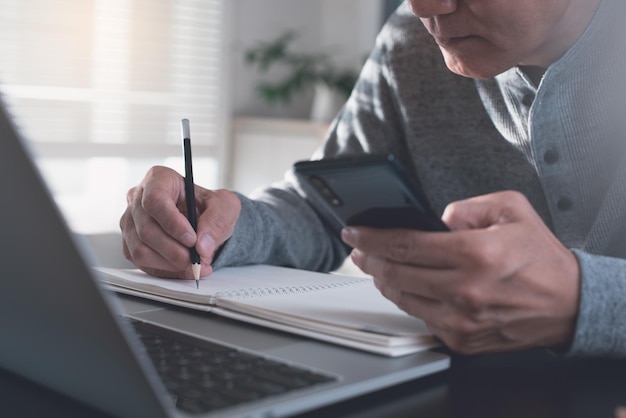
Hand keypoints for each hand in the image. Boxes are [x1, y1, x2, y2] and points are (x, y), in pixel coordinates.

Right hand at [120, 166, 240, 278]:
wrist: (204, 223)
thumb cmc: (210, 208)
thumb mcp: (225, 206)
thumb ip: (217, 221)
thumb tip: (202, 246)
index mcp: (159, 179)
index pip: (155, 200)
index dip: (172, 223)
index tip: (192, 239)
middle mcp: (138, 198)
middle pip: (147, 229)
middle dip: (174, 250)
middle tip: (196, 259)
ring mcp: (131, 222)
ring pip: (140, 249)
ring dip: (169, 263)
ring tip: (193, 264)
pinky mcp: (130, 244)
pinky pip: (141, 263)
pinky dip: (165, 271)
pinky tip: (183, 269)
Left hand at [341, 190, 580, 353]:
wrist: (568, 303)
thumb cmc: (539, 257)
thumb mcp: (509, 208)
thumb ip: (465, 207)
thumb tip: (433, 220)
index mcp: (475, 254)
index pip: (405, 244)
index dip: (372, 237)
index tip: (353, 232)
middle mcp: (465, 290)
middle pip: (395, 273)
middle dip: (370, 258)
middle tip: (360, 248)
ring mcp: (462, 320)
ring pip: (402, 298)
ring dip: (383, 279)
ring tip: (378, 264)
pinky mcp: (462, 340)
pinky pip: (420, 317)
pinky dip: (407, 299)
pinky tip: (405, 286)